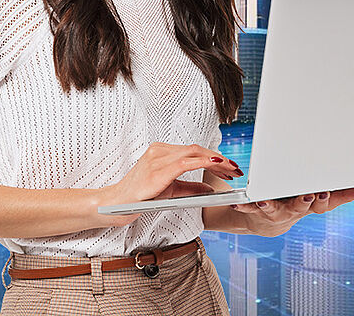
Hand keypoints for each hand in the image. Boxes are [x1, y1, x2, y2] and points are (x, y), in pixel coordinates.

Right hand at [96, 142, 243, 227]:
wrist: (117, 204)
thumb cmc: (140, 197)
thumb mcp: (170, 191)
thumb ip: (190, 188)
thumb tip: (210, 189)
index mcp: (161, 152)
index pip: (193, 150)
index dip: (214, 157)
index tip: (230, 167)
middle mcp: (159, 150)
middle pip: (196, 149)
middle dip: (219, 159)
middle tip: (236, 169)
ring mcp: (157, 157)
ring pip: (193, 152)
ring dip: (216, 160)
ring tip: (231, 169)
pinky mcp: (157, 169)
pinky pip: (185, 162)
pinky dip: (204, 162)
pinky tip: (217, 165)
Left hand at [231, 187, 353, 236]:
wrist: (262, 222)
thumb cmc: (292, 204)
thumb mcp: (318, 200)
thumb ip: (340, 195)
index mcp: (309, 204)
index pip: (322, 204)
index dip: (324, 199)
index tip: (325, 191)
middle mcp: (293, 210)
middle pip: (301, 206)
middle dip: (305, 200)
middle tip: (309, 193)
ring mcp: (274, 212)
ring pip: (274, 208)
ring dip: (270, 205)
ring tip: (265, 200)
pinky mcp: (255, 210)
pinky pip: (248, 207)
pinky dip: (244, 205)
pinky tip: (237, 202)